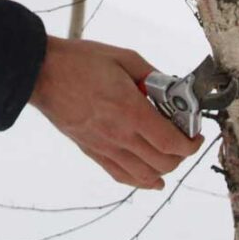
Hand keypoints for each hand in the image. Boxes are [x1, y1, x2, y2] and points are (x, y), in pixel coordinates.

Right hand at [29, 37, 202, 189]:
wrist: (42, 73)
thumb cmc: (80, 62)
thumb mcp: (124, 58)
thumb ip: (152, 76)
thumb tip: (172, 89)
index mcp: (130, 111)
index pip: (172, 143)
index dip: (191, 144)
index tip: (196, 135)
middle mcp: (119, 135)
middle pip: (163, 164)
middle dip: (181, 156)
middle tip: (184, 140)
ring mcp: (104, 147)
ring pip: (144, 176)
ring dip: (163, 170)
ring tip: (169, 156)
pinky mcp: (91, 151)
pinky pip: (120, 175)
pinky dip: (140, 181)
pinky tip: (150, 178)